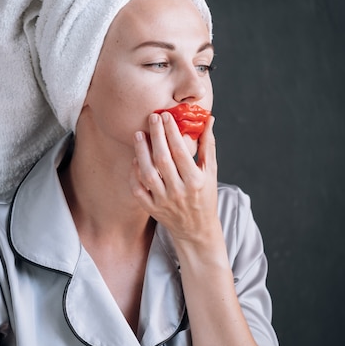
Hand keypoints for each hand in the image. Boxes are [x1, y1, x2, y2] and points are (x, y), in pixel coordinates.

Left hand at [129, 111, 219, 245]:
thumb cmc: (205, 196)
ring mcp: (163, 201)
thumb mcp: (211, 172)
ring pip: (147, 173)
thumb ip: (208, 145)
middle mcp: (178, 191)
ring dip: (141, 152)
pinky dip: (134, 174)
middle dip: (156, 136)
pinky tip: (135, 160)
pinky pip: (138, 190)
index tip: (167, 115)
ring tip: (138, 134)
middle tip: (152, 117)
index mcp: (195, 180)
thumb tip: (209, 119)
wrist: (197, 229)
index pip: (180, 151)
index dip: (172, 131)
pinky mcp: (152, 209)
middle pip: (162, 159)